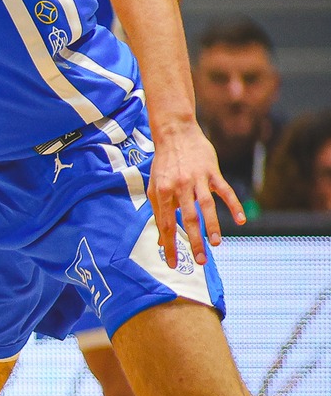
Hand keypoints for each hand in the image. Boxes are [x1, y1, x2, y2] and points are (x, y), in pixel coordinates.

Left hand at [147, 121, 245, 267]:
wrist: (175, 134)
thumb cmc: (164, 164)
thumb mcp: (155, 187)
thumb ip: (159, 212)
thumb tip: (161, 239)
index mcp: (162, 192)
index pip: (166, 223)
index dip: (168, 244)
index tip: (171, 262)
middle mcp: (179, 186)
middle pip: (187, 218)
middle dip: (193, 241)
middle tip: (200, 261)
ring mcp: (197, 179)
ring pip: (206, 206)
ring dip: (212, 226)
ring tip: (216, 244)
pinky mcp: (212, 172)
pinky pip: (224, 191)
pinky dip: (233, 205)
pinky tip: (241, 220)